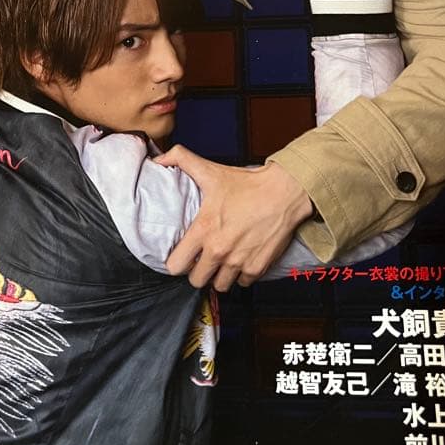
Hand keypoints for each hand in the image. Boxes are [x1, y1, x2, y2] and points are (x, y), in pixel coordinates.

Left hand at [154, 146, 312, 290]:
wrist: (284, 192)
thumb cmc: (248, 184)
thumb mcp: (211, 171)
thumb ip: (181, 160)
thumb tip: (159, 158)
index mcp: (204, 230)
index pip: (176, 265)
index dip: (176, 262)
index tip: (182, 254)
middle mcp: (219, 250)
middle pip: (196, 281)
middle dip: (197, 271)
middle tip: (202, 259)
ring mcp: (239, 262)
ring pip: (219, 286)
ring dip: (219, 276)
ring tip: (222, 261)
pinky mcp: (257, 267)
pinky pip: (242, 283)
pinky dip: (241, 275)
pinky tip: (241, 259)